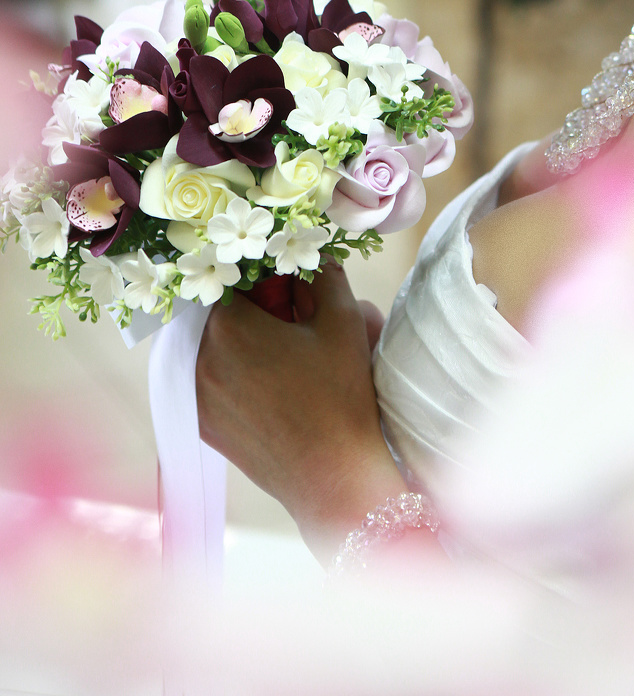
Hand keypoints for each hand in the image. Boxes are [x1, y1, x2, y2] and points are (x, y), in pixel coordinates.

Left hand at [196, 263, 401, 559]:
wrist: (332, 474)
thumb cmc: (340, 395)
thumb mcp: (342, 321)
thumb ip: (323, 273)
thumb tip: (310, 253)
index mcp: (229, 327)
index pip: (228, 276)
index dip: (252, 272)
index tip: (277, 280)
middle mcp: (200, 358)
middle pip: (211, 310)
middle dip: (240, 302)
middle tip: (276, 311)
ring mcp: (196, 395)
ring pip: (201, 343)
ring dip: (228, 334)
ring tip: (267, 343)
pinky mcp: (200, 423)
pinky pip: (201, 377)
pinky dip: (221, 366)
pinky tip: (257, 374)